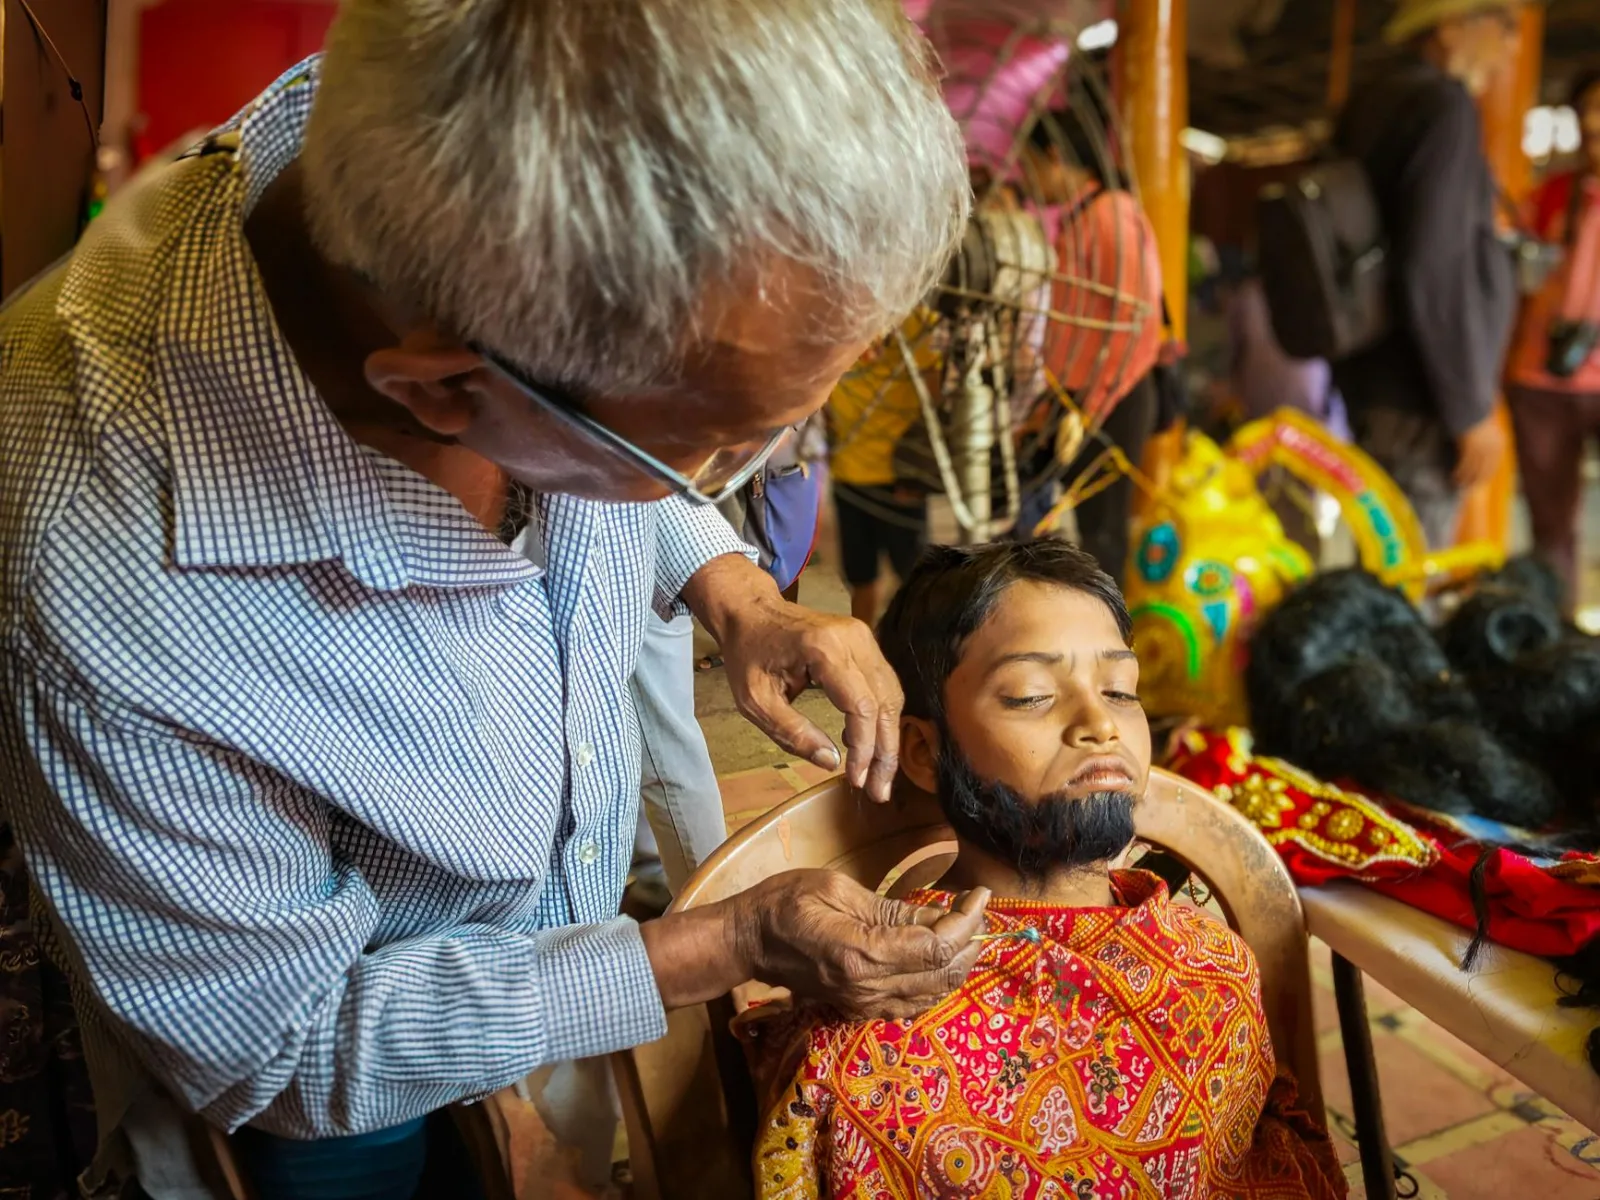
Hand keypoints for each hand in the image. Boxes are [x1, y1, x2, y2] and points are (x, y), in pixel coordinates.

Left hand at [686, 555, 904, 801]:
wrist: (750, 611)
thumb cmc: (747, 654)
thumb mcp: (754, 701)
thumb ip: (792, 732)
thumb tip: (831, 762)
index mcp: (823, 649)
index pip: (860, 706)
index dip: (864, 748)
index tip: (857, 780)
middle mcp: (853, 638)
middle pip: (884, 702)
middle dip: (885, 751)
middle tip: (879, 790)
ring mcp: (863, 636)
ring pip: (891, 694)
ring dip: (888, 737)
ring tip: (877, 774)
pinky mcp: (865, 642)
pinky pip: (884, 684)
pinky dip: (880, 717)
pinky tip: (867, 743)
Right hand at [734, 870, 990, 1021]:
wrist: (750, 940)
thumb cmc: (787, 902)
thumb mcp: (840, 890)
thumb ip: (894, 909)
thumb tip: (942, 914)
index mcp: (862, 953)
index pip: (936, 947)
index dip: (967, 921)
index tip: (980, 894)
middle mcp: (868, 989)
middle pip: (942, 973)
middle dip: (971, 939)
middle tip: (977, 908)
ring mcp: (864, 1005)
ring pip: (934, 993)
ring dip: (959, 962)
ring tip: (967, 928)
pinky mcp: (861, 1009)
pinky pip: (914, 1003)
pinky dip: (938, 981)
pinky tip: (942, 956)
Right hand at [1454, 416, 1504, 489]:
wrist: (1472, 407)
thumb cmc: (1476, 416)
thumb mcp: (1487, 430)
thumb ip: (1487, 441)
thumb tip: (1482, 453)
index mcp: (1499, 444)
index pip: (1493, 465)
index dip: (1485, 476)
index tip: (1478, 483)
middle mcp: (1493, 448)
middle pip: (1484, 469)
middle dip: (1475, 480)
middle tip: (1467, 487)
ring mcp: (1482, 448)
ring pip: (1473, 469)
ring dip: (1465, 478)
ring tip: (1457, 483)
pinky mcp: (1471, 447)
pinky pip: (1465, 464)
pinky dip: (1460, 472)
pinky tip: (1454, 476)